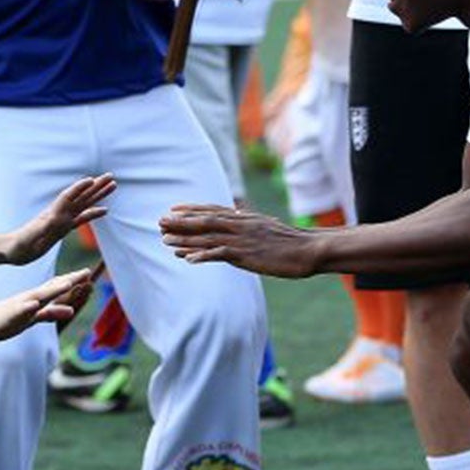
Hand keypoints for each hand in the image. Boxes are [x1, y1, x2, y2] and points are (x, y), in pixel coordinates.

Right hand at [0, 266, 99, 343]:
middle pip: (52, 288)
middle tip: (86, 272)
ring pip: (38, 296)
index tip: (89, 272)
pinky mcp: (7, 316)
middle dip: (69, 281)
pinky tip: (34, 304)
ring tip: (67, 283)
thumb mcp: (32, 319)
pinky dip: (26, 307)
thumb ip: (50, 314)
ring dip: (53, 290)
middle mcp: (29, 299)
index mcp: (35, 300)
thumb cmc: (5, 321)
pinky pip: (18, 311)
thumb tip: (71, 311)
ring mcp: (18, 307)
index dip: (73, 281)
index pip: (56, 287)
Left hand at [4, 174, 116, 264]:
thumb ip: (42, 227)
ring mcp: (62, 220)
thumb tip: (55, 217)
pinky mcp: (63, 229)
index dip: (79, 189)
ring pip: (84, 204)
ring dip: (98, 195)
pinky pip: (82, 219)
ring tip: (112, 186)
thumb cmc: (18, 245)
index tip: (92, 180)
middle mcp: (59, 214)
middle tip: (110, 176)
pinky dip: (93, 213)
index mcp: (51, 215)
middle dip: (95, 187)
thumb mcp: (29, 237)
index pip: (68, 198)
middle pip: (80, 196)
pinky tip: (105, 210)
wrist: (12, 250)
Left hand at [159, 204, 322, 278]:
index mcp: (245, 218)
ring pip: (208, 237)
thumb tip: (240, 221)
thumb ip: (250, 226)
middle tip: (159, 222)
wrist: (309, 249)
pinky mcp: (248, 255)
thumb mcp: (267, 228)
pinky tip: (189, 259)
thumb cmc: (290, 242)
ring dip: (185, 240)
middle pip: (205, 221)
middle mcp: (240, 225)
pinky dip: (204, 256)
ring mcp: (243, 239)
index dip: (191, 210)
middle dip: (181, 222)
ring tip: (165, 241)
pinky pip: (221, 254)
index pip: (213, 210)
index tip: (173, 209)